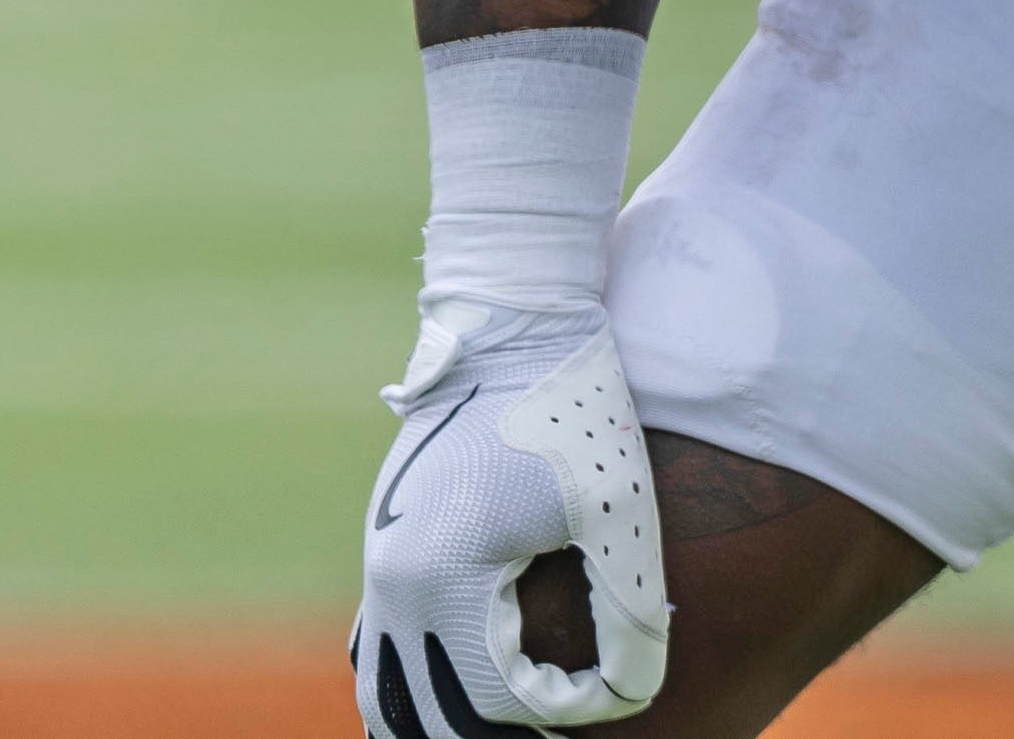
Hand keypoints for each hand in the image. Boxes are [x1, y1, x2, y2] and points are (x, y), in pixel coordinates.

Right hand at [355, 294, 671, 732]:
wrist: (515, 317)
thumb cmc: (575, 406)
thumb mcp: (620, 511)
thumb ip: (630, 616)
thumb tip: (634, 697)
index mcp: (441, 581)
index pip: (497, 702)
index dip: (566, 708)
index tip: (619, 681)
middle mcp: (393, 581)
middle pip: (423, 717)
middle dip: (492, 731)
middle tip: (557, 719)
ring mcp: (380, 560)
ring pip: (385, 690)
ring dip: (439, 719)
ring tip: (506, 723)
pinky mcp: (388, 538)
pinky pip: (379, 643)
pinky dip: (416, 680)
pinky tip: (466, 678)